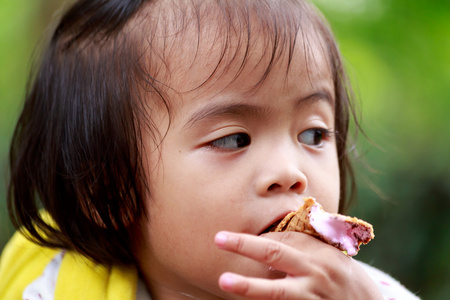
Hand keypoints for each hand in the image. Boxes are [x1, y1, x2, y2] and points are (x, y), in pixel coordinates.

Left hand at [214, 231, 382, 299]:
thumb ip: (300, 245)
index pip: (280, 239)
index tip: (229, 239)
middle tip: (218, 238)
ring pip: (276, 291)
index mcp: (316, 251)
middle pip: (275, 253)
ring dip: (249, 286)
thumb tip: (263, 239)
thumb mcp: (326, 253)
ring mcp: (312, 296)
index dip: (253, 240)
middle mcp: (314, 272)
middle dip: (245, 245)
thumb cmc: (338, 273)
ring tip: (224, 280)